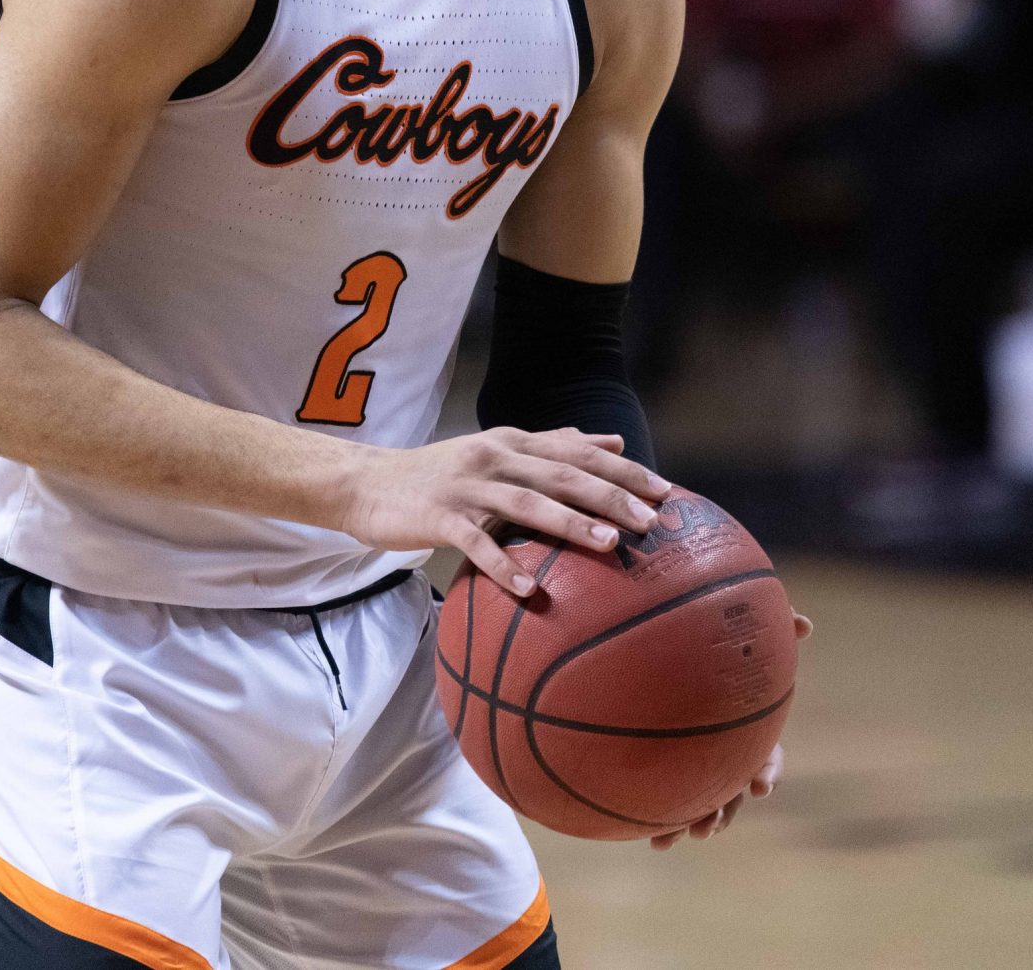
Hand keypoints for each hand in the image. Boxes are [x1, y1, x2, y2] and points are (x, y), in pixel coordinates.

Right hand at [338, 428, 670, 597]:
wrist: (367, 482)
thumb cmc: (439, 474)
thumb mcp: (497, 450)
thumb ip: (554, 444)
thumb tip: (612, 442)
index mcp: (513, 442)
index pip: (578, 452)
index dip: (623, 470)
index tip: (665, 490)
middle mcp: (495, 457)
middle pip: (563, 474)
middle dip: (611, 495)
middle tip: (653, 520)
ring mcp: (467, 487)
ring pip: (528, 503)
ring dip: (572, 524)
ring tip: (611, 545)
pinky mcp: (440, 517)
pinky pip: (477, 544)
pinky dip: (503, 565)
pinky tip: (529, 591)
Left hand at [650, 611, 813, 848]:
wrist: (671, 660)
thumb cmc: (713, 646)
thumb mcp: (743, 638)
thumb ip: (771, 632)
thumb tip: (806, 623)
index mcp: (748, 731)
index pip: (767, 757)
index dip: (767, 772)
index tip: (760, 784)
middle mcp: (728, 754)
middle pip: (734, 791)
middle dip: (726, 811)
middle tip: (712, 824)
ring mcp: (701, 766)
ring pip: (705, 804)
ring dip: (696, 823)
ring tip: (680, 836)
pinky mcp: (672, 773)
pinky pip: (670, 801)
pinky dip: (662, 822)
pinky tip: (650, 838)